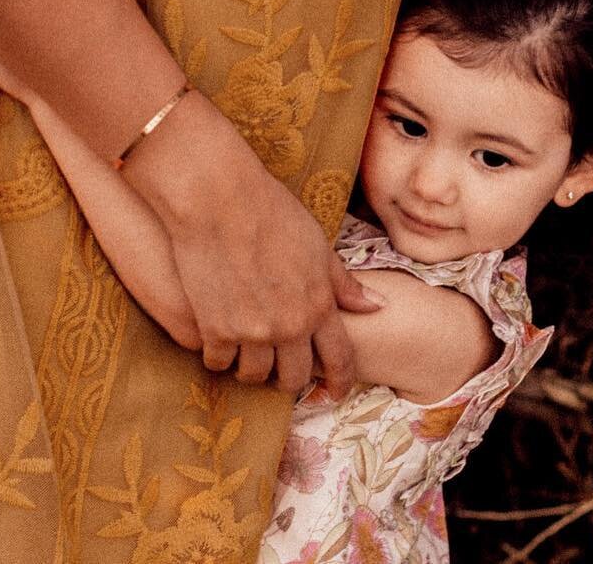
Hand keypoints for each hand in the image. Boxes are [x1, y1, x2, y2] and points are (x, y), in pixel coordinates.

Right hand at [119, 90, 382, 396]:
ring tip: (245, 355)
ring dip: (252, 369)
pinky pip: (218, 362)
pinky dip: (218, 357)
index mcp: (319, 305)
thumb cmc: (271, 213)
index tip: (334, 393)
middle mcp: (289, 326)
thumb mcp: (318, 246)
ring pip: (255, 374)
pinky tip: (217, 343)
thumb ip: (342, 283)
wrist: (218, 200)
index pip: (339, 359)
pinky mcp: (215, 328)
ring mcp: (251, 331)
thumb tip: (376, 306)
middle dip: (290, 379)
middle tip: (280, 371)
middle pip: (294, 377)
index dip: (339, 381)